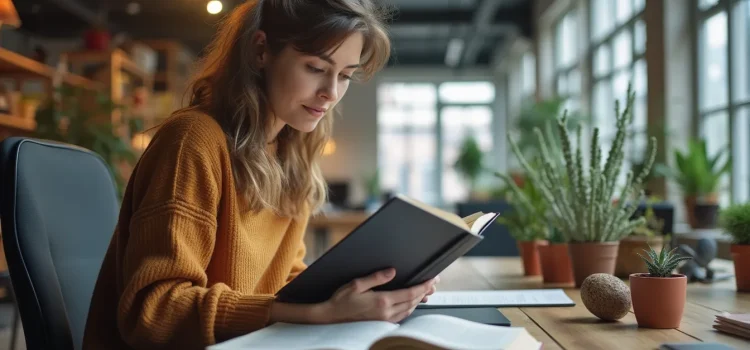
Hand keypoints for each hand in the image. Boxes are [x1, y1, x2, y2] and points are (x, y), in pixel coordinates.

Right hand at [319, 268, 436, 323]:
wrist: (331, 317)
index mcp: (382, 301)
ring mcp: (385, 319)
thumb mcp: (357, 284)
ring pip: (409, 310)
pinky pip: (402, 315)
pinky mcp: (381, 323)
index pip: (410, 293)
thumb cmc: (341, 301)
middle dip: (425, 291)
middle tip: (433, 283)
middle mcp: (386, 312)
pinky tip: (410, 303)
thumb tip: (392, 271)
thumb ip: (376, 277)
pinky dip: (410, 308)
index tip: (432, 279)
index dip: (423, 286)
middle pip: (413, 301)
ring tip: (425, 292)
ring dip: (419, 300)